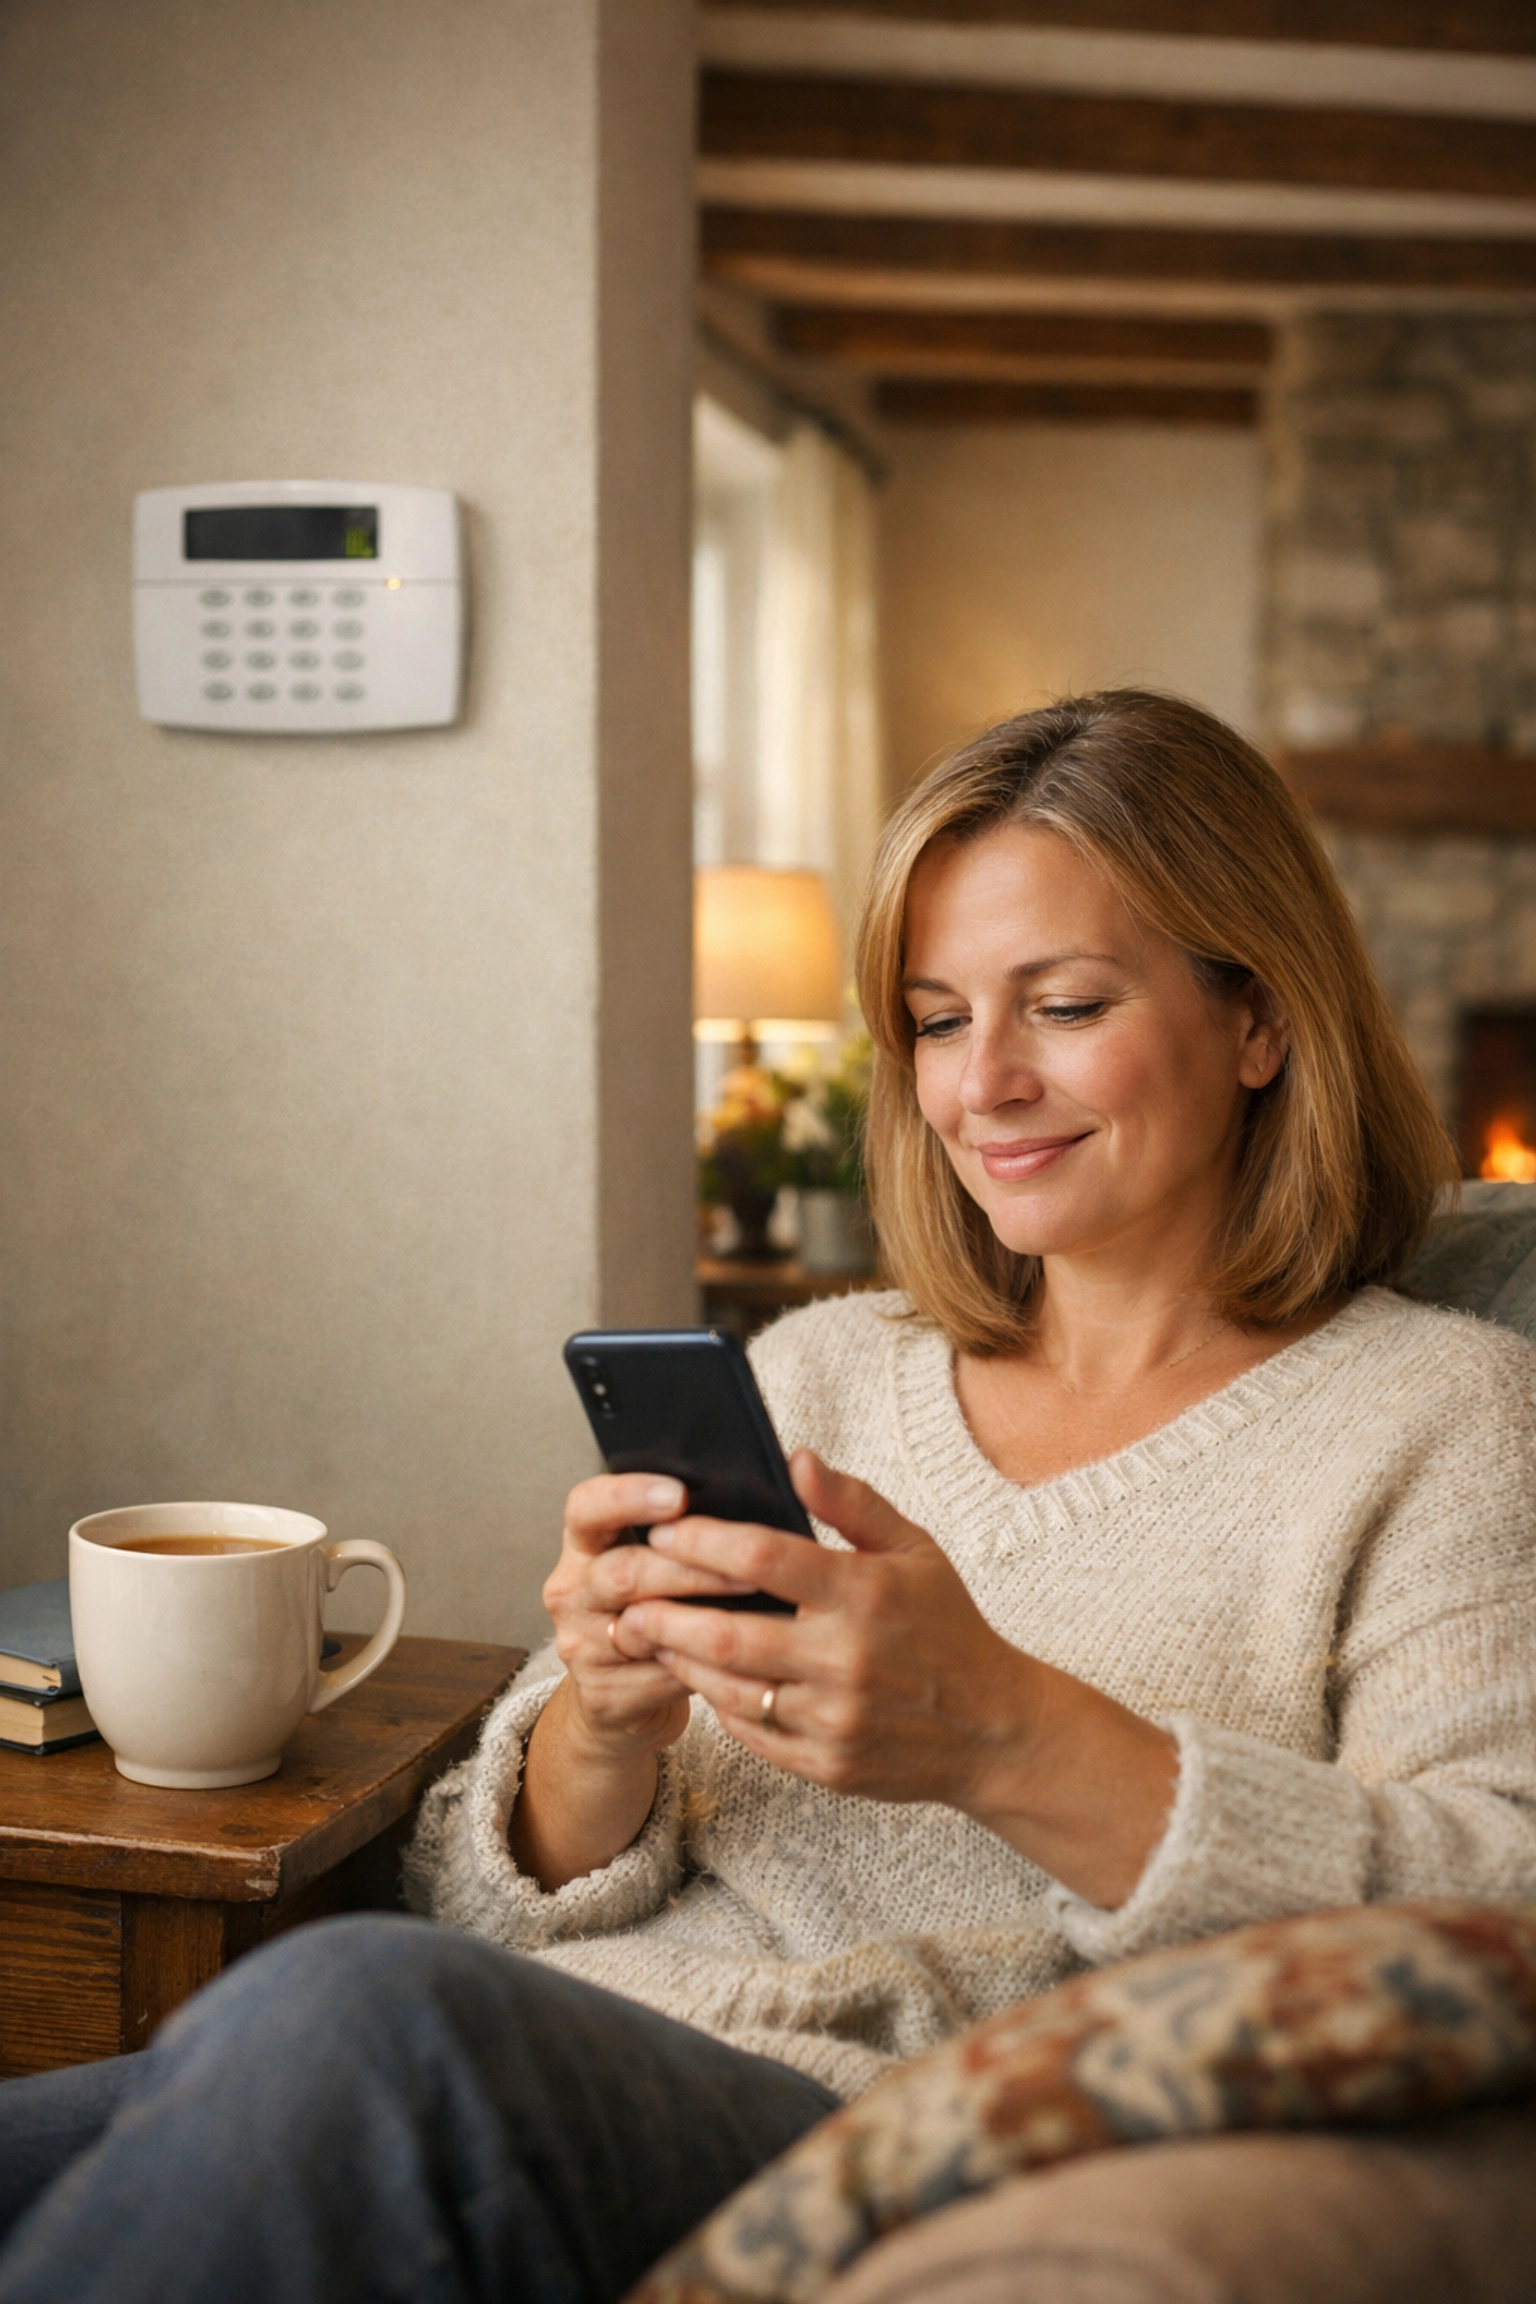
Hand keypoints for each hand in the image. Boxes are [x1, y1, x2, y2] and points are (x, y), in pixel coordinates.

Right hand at [508, 1473, 758, 1892]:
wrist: (625, 1696)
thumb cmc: (658, 1609)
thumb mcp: (656, 1562)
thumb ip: (683, 1532)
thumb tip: (760, 1499)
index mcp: (583, 1545)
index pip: (586, 1506)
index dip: (629, 1496)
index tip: (680, 1494)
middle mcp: (571, 1591)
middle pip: (622, 1572)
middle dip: (692, 1569)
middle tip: (749, 1569)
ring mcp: (580, 1646)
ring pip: (643, 1628)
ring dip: (705, 1622)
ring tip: (758, 1615)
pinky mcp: (602, 1695)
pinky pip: (661, 1677)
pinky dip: (705, 1668)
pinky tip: (741, 1662)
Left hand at [612, 1452, 1028, 1805]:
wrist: (993, 1729)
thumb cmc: (948, 1627)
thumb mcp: (915, 1549)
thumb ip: (851, 1503)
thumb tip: (794, 1457)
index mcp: (864, 1593)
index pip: (763, 1557)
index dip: (703, 1541)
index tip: (665, 1530)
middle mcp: (845, 1657)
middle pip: (727, 1631)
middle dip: (665, 1610)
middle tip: (627, 1593)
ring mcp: (833, 1718)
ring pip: (728, 1687)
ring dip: (678, 1658)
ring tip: (646, 1633)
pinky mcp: (826, 1766)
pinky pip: (751, 1733)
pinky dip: (717, 1702)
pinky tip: (697, 1677)